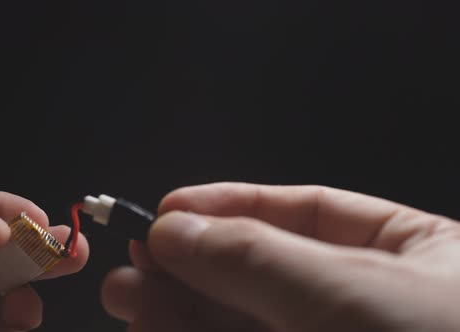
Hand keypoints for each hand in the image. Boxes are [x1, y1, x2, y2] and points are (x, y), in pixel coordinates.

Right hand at [102, 182, 459, 331]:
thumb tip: (174, 229)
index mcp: (409, 253)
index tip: (168, 211)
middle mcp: (369, 302)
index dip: (230, 206)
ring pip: (245, 321)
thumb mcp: (351, 293)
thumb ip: (258, 257)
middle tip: (135, 264)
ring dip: (181, 309)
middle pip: (263, 271)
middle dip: (192, 265)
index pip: (306, 213)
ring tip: (129, 300)